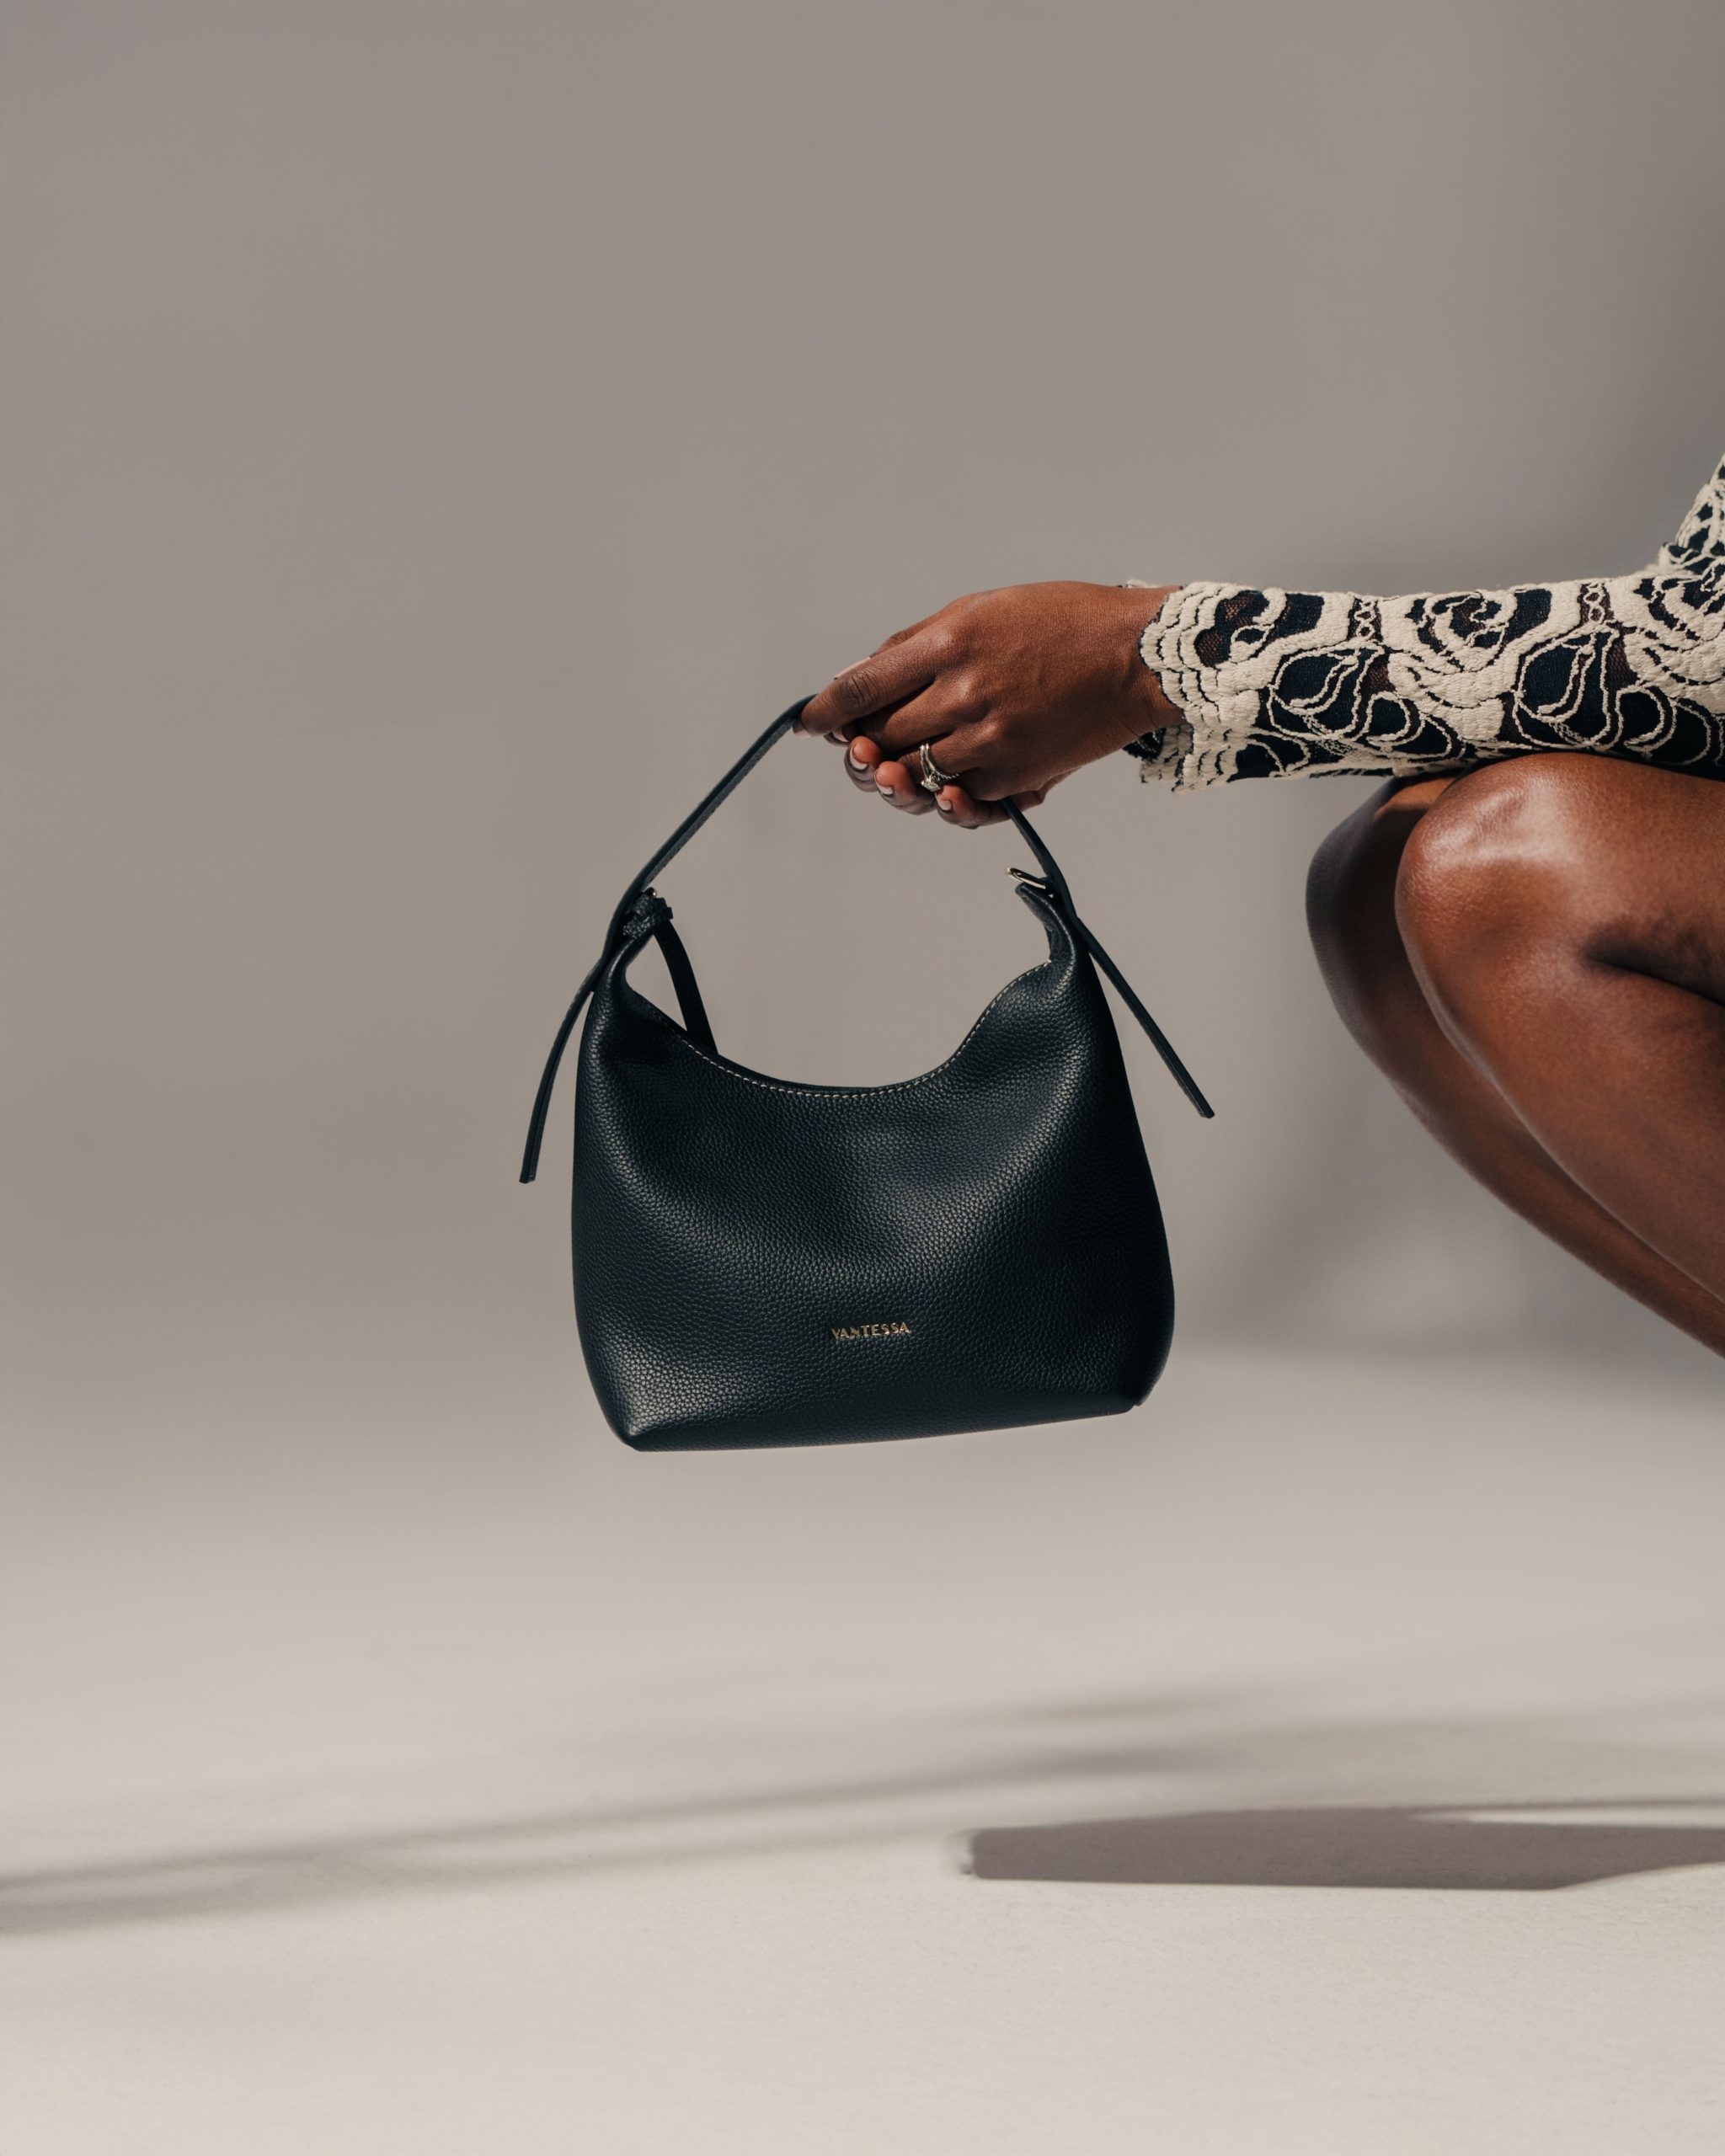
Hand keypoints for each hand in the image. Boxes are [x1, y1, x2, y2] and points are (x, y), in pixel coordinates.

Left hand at [797, 580, 1181, 826]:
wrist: (1137, 656)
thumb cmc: (1062, 623)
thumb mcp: (982, 609)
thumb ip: (915, 644)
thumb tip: (857, 677)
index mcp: (950, 642)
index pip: (863, 687)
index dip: (825, 710)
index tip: (809, 724)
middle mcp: (964, 693)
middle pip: (881, 737)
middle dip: (860, 748)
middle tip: (857, 749)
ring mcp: (991, 739)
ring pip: (915, 775)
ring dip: (898, 777)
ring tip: (894, 769)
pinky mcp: (1017, 775)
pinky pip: (962, 798)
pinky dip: (948, 794)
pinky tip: (947, 783)